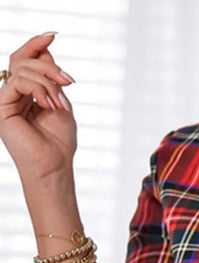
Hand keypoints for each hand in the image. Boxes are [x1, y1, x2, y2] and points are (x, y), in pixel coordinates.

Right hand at [0, 33, 75, 182]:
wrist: (54, 168)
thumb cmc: (60, 143)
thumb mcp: (60, 103)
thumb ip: (51, 80)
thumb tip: (45, 51)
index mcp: (25, 94)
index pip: (25, 61)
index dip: (36, 45)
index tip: (53, 35)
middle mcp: (12, 95)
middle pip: (22, 60)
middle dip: (48, 65)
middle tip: (68, 80)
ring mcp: (5, 101)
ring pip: (22, 69)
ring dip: (48, 82)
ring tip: (61, 103)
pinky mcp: (2, 108)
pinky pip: (18, 81)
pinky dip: (38, 89)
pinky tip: (50, 104)